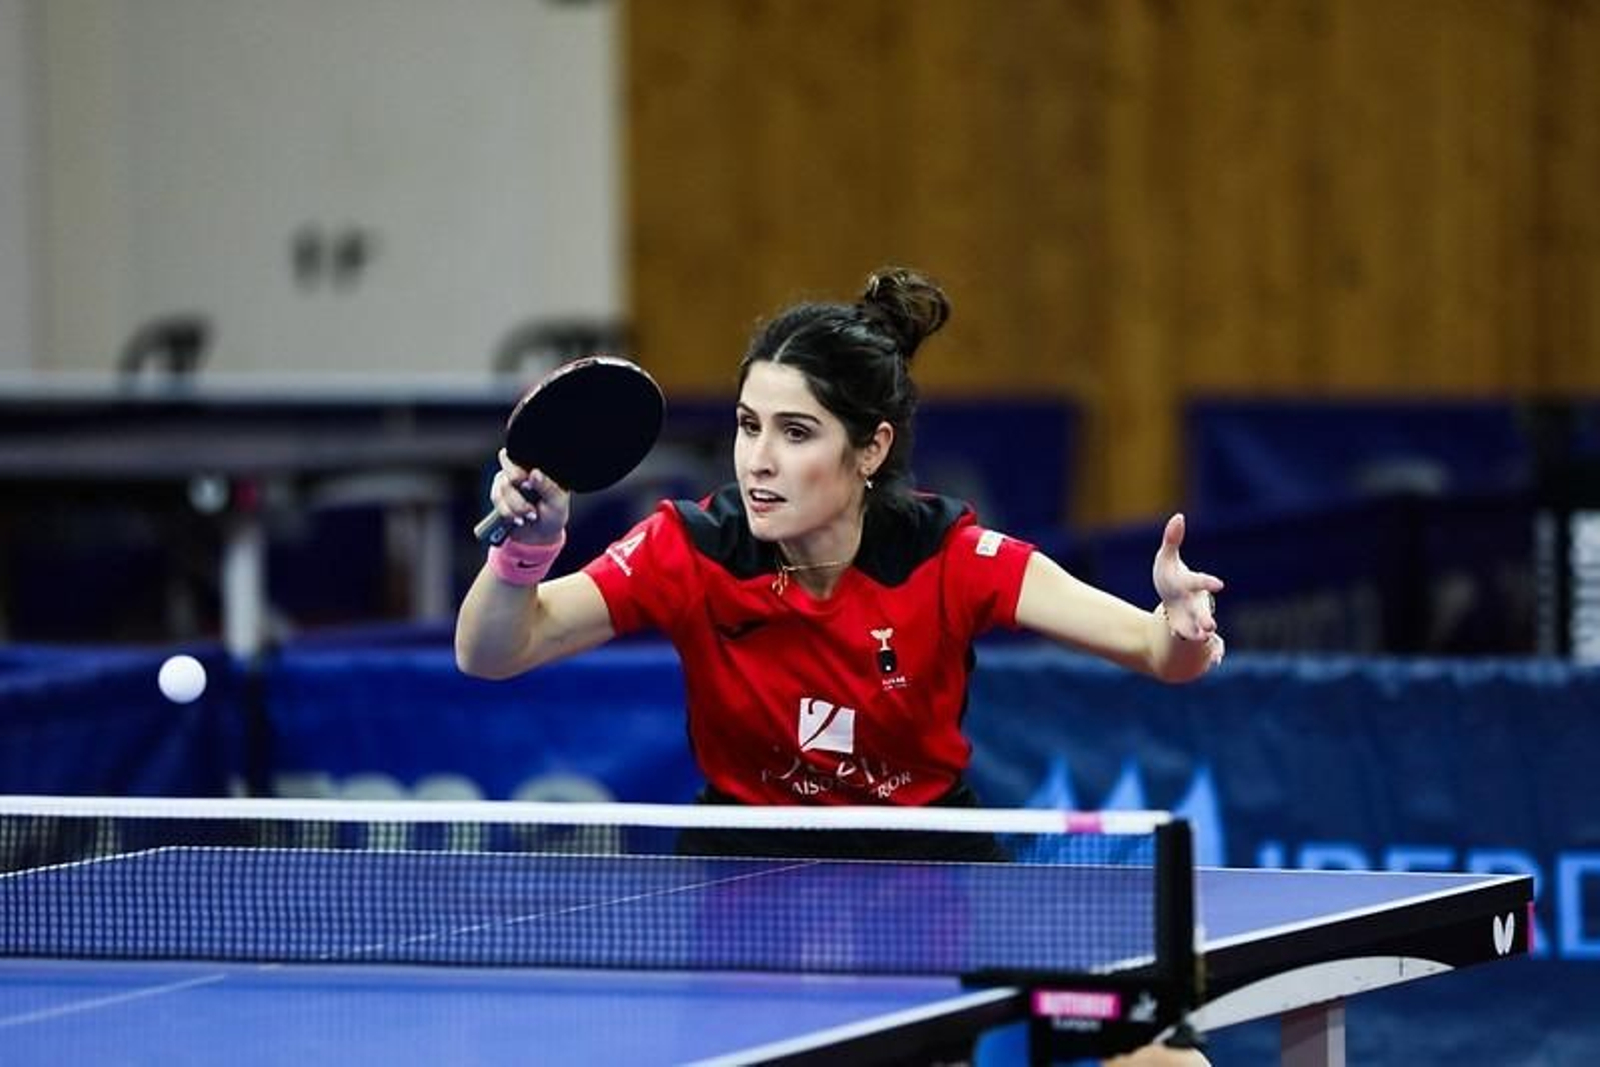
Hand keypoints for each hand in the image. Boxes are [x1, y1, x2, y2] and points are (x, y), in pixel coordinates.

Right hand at [491, 447, 570, 545]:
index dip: (521, 468)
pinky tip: (519, 519)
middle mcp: (522, 469)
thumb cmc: (553, 514)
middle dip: (519, 492)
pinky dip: (508, 512)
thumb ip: (548, 487)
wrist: (539, 535)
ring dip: (516, 507)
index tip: (527, 483)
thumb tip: (535, 473)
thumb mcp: (557, 503)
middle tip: (530, 507)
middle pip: (509, 468)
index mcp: (539, 466)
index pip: (524, 454)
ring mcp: (508, 480)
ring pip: (502, 487)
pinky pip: (496, 498)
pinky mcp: (498, 493)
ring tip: (530, 515)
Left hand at [1152, 513, 1224, 641]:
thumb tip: (1178, 516)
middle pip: (1200, 612)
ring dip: (1200, 637)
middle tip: (1209, 627)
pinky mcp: (1187, 632)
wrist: (1174, 600)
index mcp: (1189, 584)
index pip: (1197, 582)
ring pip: (1197, 630)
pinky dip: (1208, 651)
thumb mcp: (1166, 559)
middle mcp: (1194, 603)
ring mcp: (1191, 620)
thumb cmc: (1170, 577)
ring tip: (1203, 643)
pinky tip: (1216, 659)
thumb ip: (1172, 540)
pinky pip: (1197, 642)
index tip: (1220, 585)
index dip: (1207, 582)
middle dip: (1204, 619)